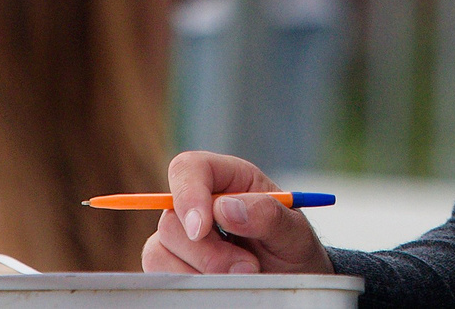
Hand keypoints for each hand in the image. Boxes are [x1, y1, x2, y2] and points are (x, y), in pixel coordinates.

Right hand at [141, 151, 330, 275]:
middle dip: (207, 251)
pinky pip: (160, 272)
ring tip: (240, 277)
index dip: (188, 195)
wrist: (293, 279)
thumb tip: (225, 208)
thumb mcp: (294, 231)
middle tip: (247, 267)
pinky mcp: (176, 263)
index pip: (189, 168)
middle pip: (172, 218)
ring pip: (159, 249)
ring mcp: (184, 235)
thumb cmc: (292, 248)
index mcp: (228, 179)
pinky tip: (218, 285)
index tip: (200, 229)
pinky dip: (188, 284)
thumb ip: (266, 215)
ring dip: (200, 271)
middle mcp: (199, 203)